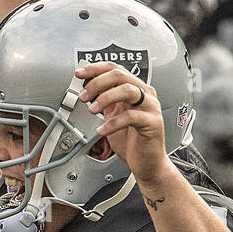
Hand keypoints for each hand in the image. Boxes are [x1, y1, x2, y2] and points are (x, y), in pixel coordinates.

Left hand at [77, 61, 170, 186]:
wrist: (146, 163)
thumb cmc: (131, 141)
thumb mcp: (112, 117)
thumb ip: (103, 103)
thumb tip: (85, 92)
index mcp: (135, 89)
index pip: (116, 69)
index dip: (96, 69)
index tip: (80, 73)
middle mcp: (145, 94)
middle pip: (121, 76)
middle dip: (97, 83)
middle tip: (83, 96)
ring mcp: (150, 107)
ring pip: (128, 91)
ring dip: (105, 98)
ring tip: (92, 110)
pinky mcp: (152, 123)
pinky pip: (131, 117)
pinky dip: (113, 123)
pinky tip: (101, 130)